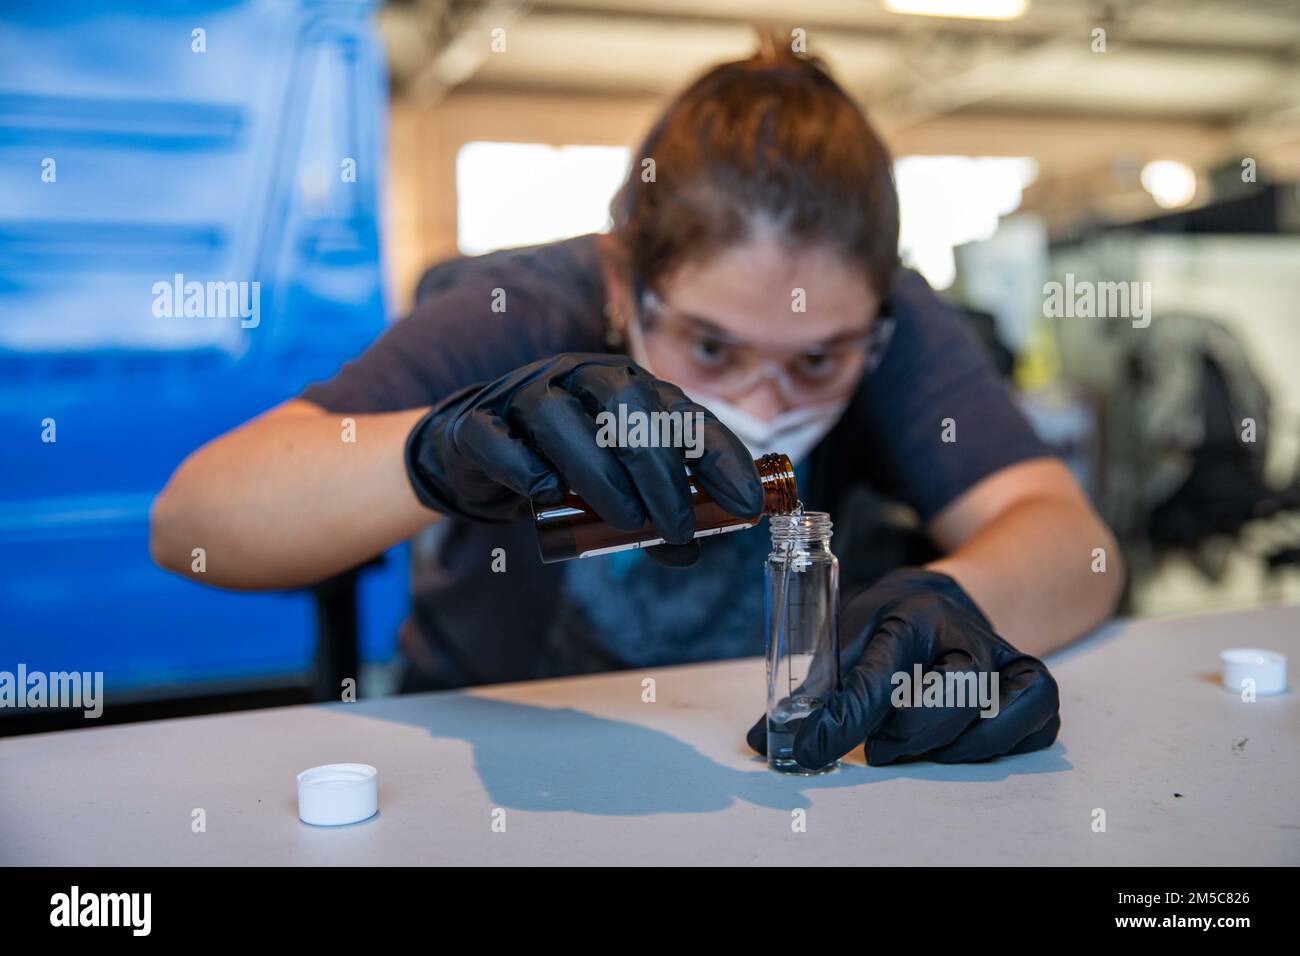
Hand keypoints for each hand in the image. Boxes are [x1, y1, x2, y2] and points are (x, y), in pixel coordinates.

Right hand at [405, 353, 763, 565]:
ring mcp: (523, 395)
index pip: (683, 412)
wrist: (477, 452)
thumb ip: (652, 512)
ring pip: (562, 419)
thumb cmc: (562, 463)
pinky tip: (547, 494)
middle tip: (677, 529)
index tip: (748, 506)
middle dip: (660, 471)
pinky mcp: (476, 424)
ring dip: (601, 474)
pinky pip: (498, 440)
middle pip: (626, 406)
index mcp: (627, 385)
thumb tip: (690, 552)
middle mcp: (579, 378)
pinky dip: (525, 468)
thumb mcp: (617, 483)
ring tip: (627, 523)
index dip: (720, 457)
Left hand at [747, 568, 1059, 765]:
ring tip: (916, 743)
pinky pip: (1035, 723)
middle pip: (949, 695)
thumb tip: (761, 741)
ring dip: (950, 744)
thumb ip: (810, 690)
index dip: (839, 724)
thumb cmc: (887, 624)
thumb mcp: (844, 636)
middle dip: (905, 733)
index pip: (875, 677)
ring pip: (994, 711)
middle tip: (878, 745)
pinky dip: (999, 743)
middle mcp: (962, 631)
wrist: (946, 597)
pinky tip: (963, 741)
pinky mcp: (1034, 681)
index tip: (807, 750)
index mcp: (908, 614)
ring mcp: (1004, 656)